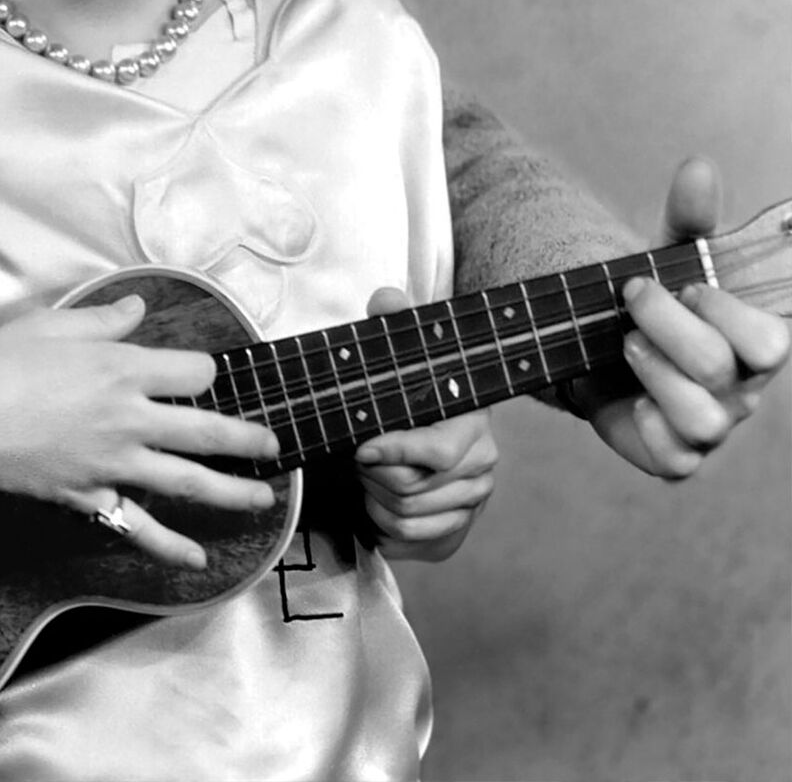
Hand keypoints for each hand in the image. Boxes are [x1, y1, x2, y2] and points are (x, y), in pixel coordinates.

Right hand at [0, 293, 278, 568]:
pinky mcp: (91, 496)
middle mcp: (130, 418)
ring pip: (188, 481)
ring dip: (231, 491)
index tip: (196, 373)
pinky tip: (197, 559)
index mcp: (123, 368)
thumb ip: (103, 320)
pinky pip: (138, 526)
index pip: (193, 372)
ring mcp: (114, 463)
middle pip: (207, 429)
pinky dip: (169, 546)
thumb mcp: (50, 324)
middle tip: (272, 443)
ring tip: (263, 498)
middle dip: (246, 437)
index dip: (201, 370)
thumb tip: (137, 308)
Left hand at [354, 287, 497, 559]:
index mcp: (472, 424)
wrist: (434, 421)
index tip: (361, 447)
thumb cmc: (414, 387)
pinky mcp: (454, 533)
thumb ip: (394, 321)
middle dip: (372, 475)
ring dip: (372, 500)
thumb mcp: (404, 351)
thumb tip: (388, 298)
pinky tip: (375, 504)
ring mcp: (472, 505)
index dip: (392, 452)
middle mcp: (482, 468)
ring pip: (404, 517)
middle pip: (411, 490)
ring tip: (368, 476)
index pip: (436, 453)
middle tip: (359, 456)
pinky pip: (408, 543)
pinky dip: (381, 528)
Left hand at [572, 157, 789, 477]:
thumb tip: (698, 167)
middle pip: (724, 368)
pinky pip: (674, 457)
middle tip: (633, 296)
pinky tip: (627, 396)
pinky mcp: (674, 455)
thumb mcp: (669, 256)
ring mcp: (711, 425)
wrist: (604, 351)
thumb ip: (689, 216)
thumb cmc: (657, 304)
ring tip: (624, 341)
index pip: (771, 340)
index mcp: (754, 340)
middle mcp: (741, 387)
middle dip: (669, 325)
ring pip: (703, 417)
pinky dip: (646, 424)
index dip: (726, 312)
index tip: (687, 285)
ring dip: (652, 367)